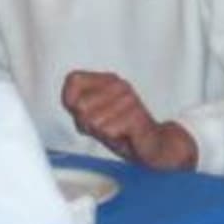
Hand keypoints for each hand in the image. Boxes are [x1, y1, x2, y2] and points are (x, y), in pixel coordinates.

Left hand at [60, 70, 196, 169]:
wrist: (152, 144)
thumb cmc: (120, 129)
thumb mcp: (90, 116)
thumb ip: (75, 104)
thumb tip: (75, 104)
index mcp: (106, 79)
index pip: (73, 80)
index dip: (71, 101)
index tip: (83, 112)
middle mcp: (118, 84)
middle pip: (81, 105)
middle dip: (87, 122)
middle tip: (105, 125)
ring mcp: (128, 98)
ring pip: (93, 120)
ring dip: (102, 132)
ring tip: (116, 130)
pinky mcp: (135, 114)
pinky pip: (107, 130)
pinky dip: (113, 137)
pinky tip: (124, 134)